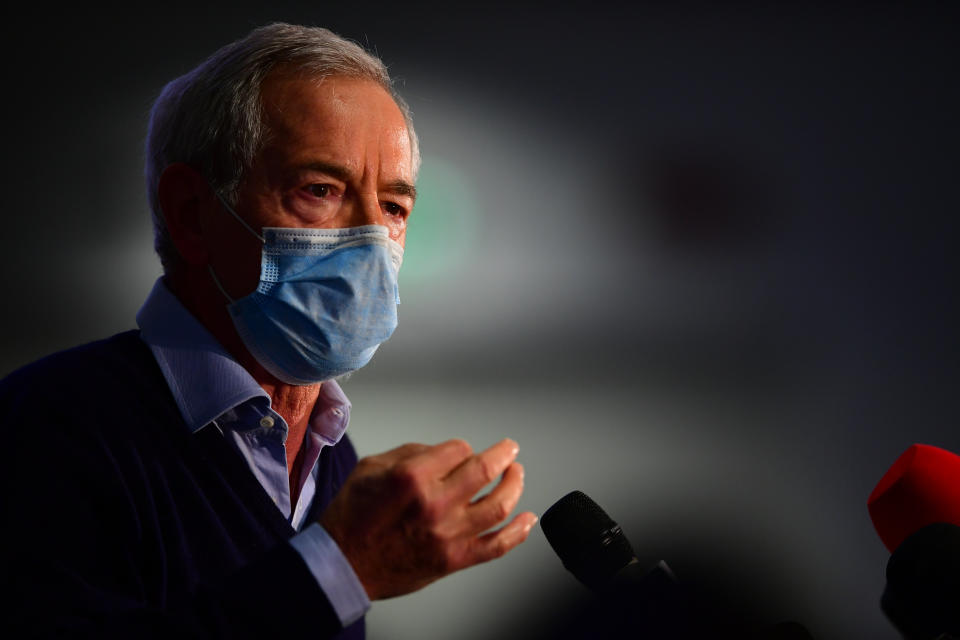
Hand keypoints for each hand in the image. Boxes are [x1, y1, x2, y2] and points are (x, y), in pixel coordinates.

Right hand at [320, 438, 536, 599]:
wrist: (342, 564)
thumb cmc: (352, 516)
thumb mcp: (370, 467)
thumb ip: (410, 453)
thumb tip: (442, 452)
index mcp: (413, 476)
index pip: (458, 449)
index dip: (464, 447)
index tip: (462, 451)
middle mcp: (434, 503)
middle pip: (485, 470)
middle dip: (503, 455)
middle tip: (510, 450)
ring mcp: (447, 533)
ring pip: (498, 505)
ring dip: (515, 485)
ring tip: (517, 475)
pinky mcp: (453, 559)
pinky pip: (496, 546)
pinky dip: (518, 533)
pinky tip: (528, 519)